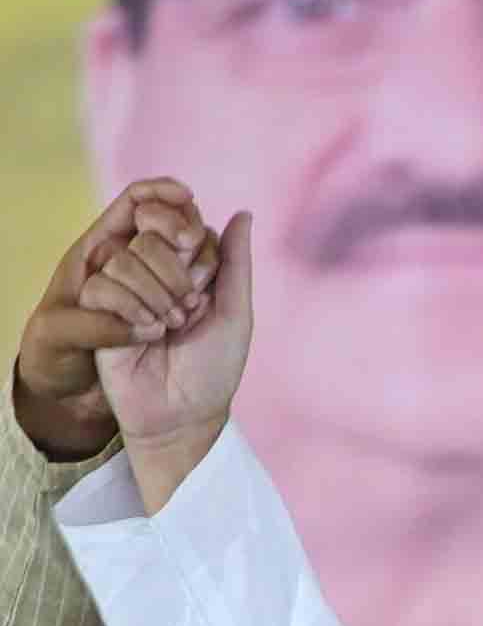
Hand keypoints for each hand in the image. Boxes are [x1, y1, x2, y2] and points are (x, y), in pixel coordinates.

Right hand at [85, 200, 254, 509]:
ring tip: (167, 330)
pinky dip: (130, 311)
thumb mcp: (235, 312)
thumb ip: (236, 262)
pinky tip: (145, 336)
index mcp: (188, 268)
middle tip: (185, 318)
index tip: (205, 294)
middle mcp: (154, 272)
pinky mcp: (97, 309)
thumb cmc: (213, 368)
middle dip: (176, 280)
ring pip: (124, 257)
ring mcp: (124, 288)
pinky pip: (101, 285)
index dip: (197, 259)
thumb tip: (243, 212)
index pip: (186, 230)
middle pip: (153, 237)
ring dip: (153, 298)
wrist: (181, 413)